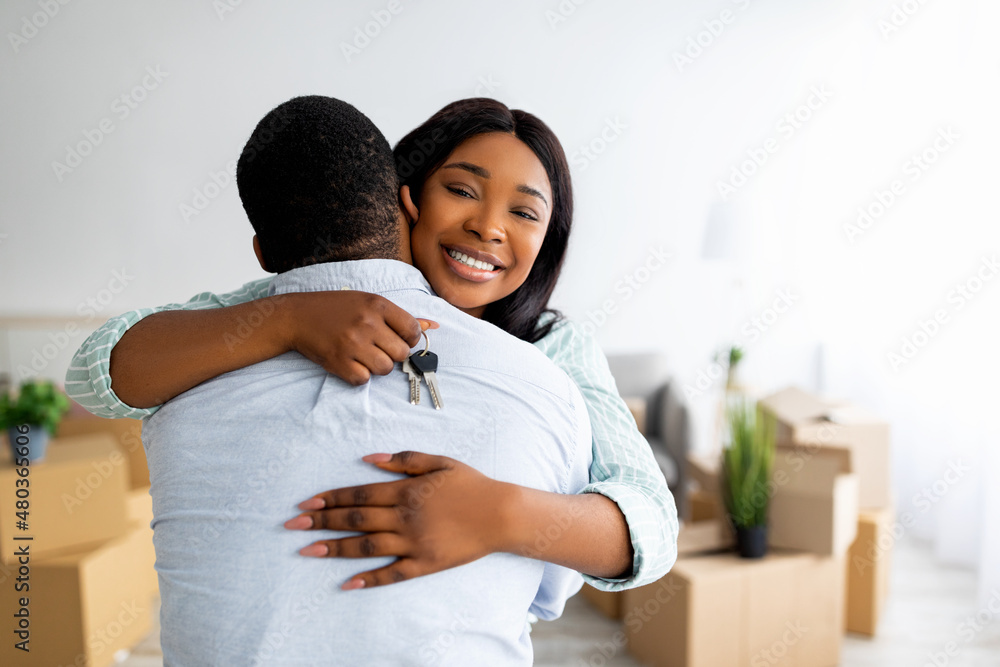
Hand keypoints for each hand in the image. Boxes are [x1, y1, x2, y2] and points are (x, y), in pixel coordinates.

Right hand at [281, 292, 437, 385]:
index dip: (410, 339)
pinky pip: (363, 380)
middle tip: (378, 348)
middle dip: (393, 354)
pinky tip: (350, 363)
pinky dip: (359, 376)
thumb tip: (432, 326)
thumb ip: (400, 316)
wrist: (297, 316)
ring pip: (384, 369)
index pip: (412, 330)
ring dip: (377, 367)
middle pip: (401, 353)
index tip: (399, 339)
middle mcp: (367, 323)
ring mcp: (352, 344)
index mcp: (377, 305)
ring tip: (364, 355)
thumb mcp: (368, 302)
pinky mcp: (338, 362)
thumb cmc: (336, 308)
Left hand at [283, 451, 513, 589]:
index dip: (331, 498)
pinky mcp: (425, 563)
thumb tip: (370, 458)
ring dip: (336, 548)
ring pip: (367, 546)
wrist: (501, 514)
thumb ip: (403, 460)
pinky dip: (370, 579)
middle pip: (356, 519)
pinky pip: (393, 574)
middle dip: (322, 522)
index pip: (360, 494)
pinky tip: (348, 582)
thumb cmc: (471, 484)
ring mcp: (414, 543)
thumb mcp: (439, 462)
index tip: (305, 503)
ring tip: (308, 551)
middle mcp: (406, 517)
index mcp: (407, 491)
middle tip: (293, 527)